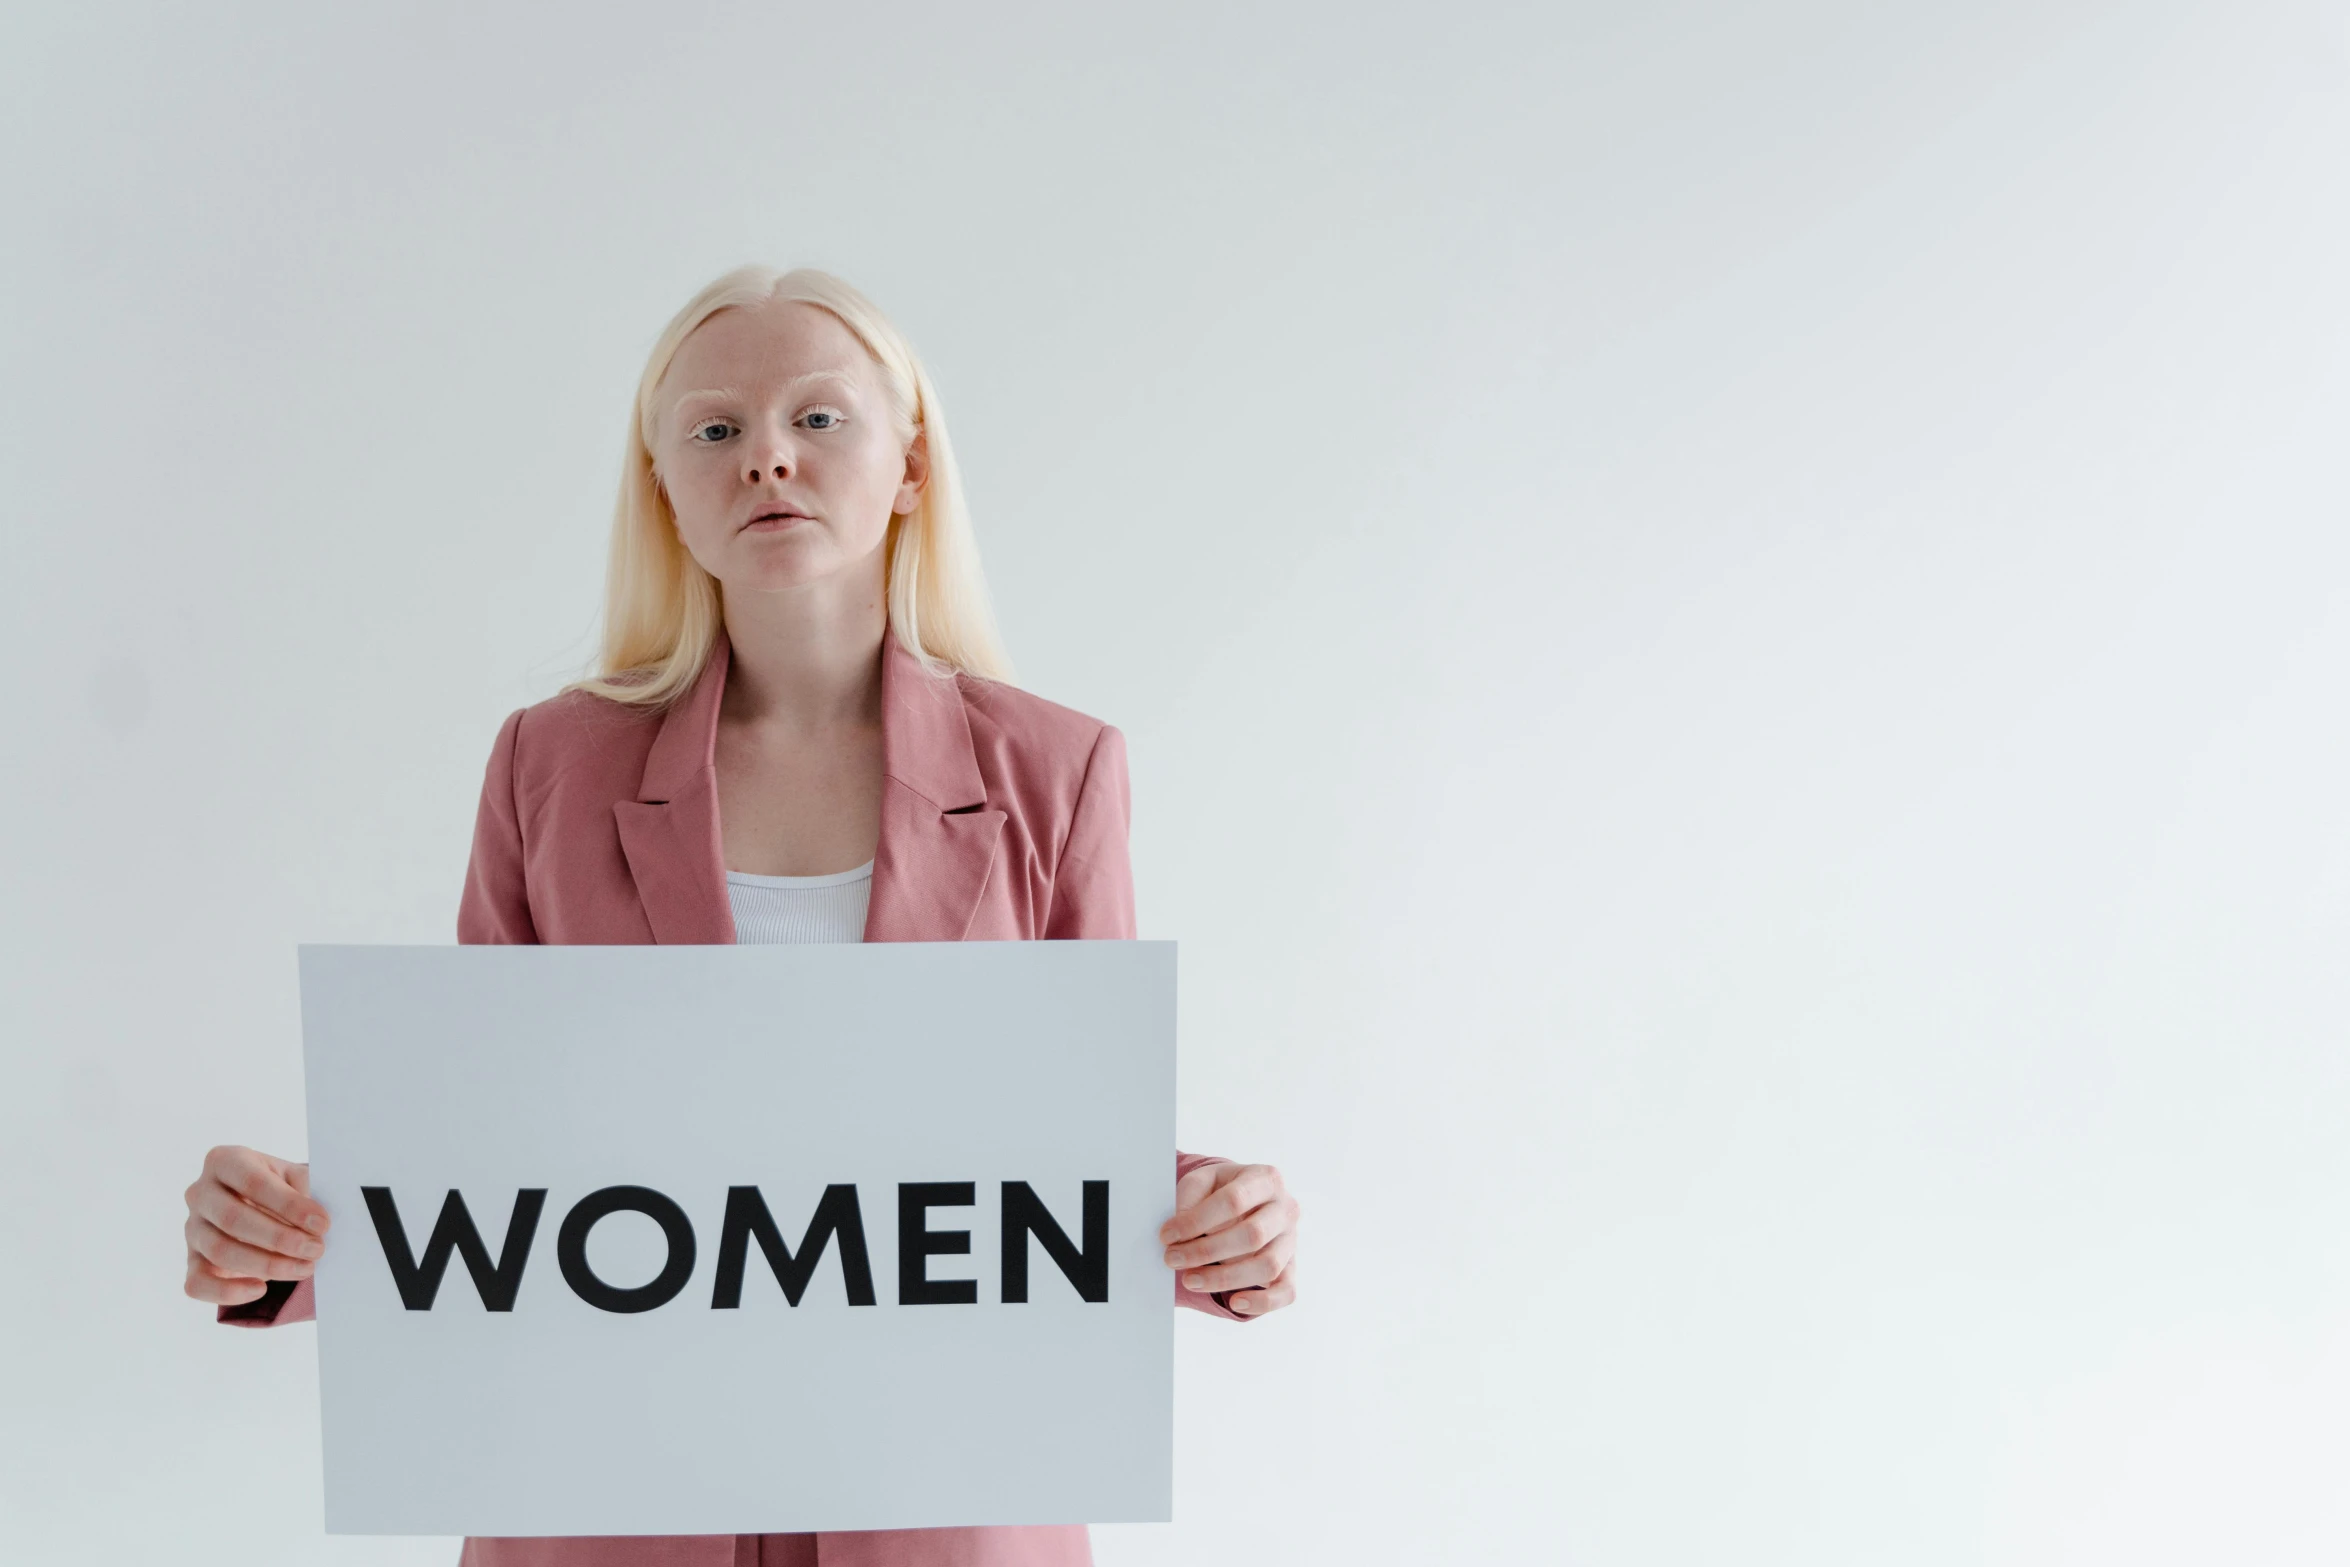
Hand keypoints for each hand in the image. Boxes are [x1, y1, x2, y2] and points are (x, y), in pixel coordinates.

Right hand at [183, 1145, 330, 1306]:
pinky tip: (260, 1290)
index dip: (289, 1205)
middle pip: (233, 1219)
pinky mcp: (191, 1261)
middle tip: (316, 1249)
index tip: (322, 1223)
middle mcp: (200, 1193)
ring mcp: (192, 1228)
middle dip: (280, 1238)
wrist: (260, 1205)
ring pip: (220, 1251)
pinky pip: (196, 1283)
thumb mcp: (294, 1177)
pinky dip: (227, 1291)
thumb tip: (320, 1220)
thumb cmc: (279, 1188)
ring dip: (266, 1265)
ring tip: (304, 1268)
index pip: (253, 1182)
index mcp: (225, 1161)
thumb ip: (305, 1190)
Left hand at [1160, 1161, 1298, 1317]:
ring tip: (1190, 1280)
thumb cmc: (1220, 1192)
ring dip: (1224, 1278)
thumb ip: (1190, 1199)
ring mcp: (1291, 1240)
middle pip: (1252, 1235)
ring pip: (1267, 1266)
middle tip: (1172, 1259)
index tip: (1166, 1235)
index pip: (1233, 1200)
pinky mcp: (1291, 1267)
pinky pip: (1286, 1291)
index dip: (1197, 1221)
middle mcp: (1286, 1208)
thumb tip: (1178, 1233)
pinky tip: (1234, 1302)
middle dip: (1206, 1251)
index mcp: (1265, 1179)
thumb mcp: (1202, 1182)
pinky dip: (1261, 1301)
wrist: (1245, 1202)